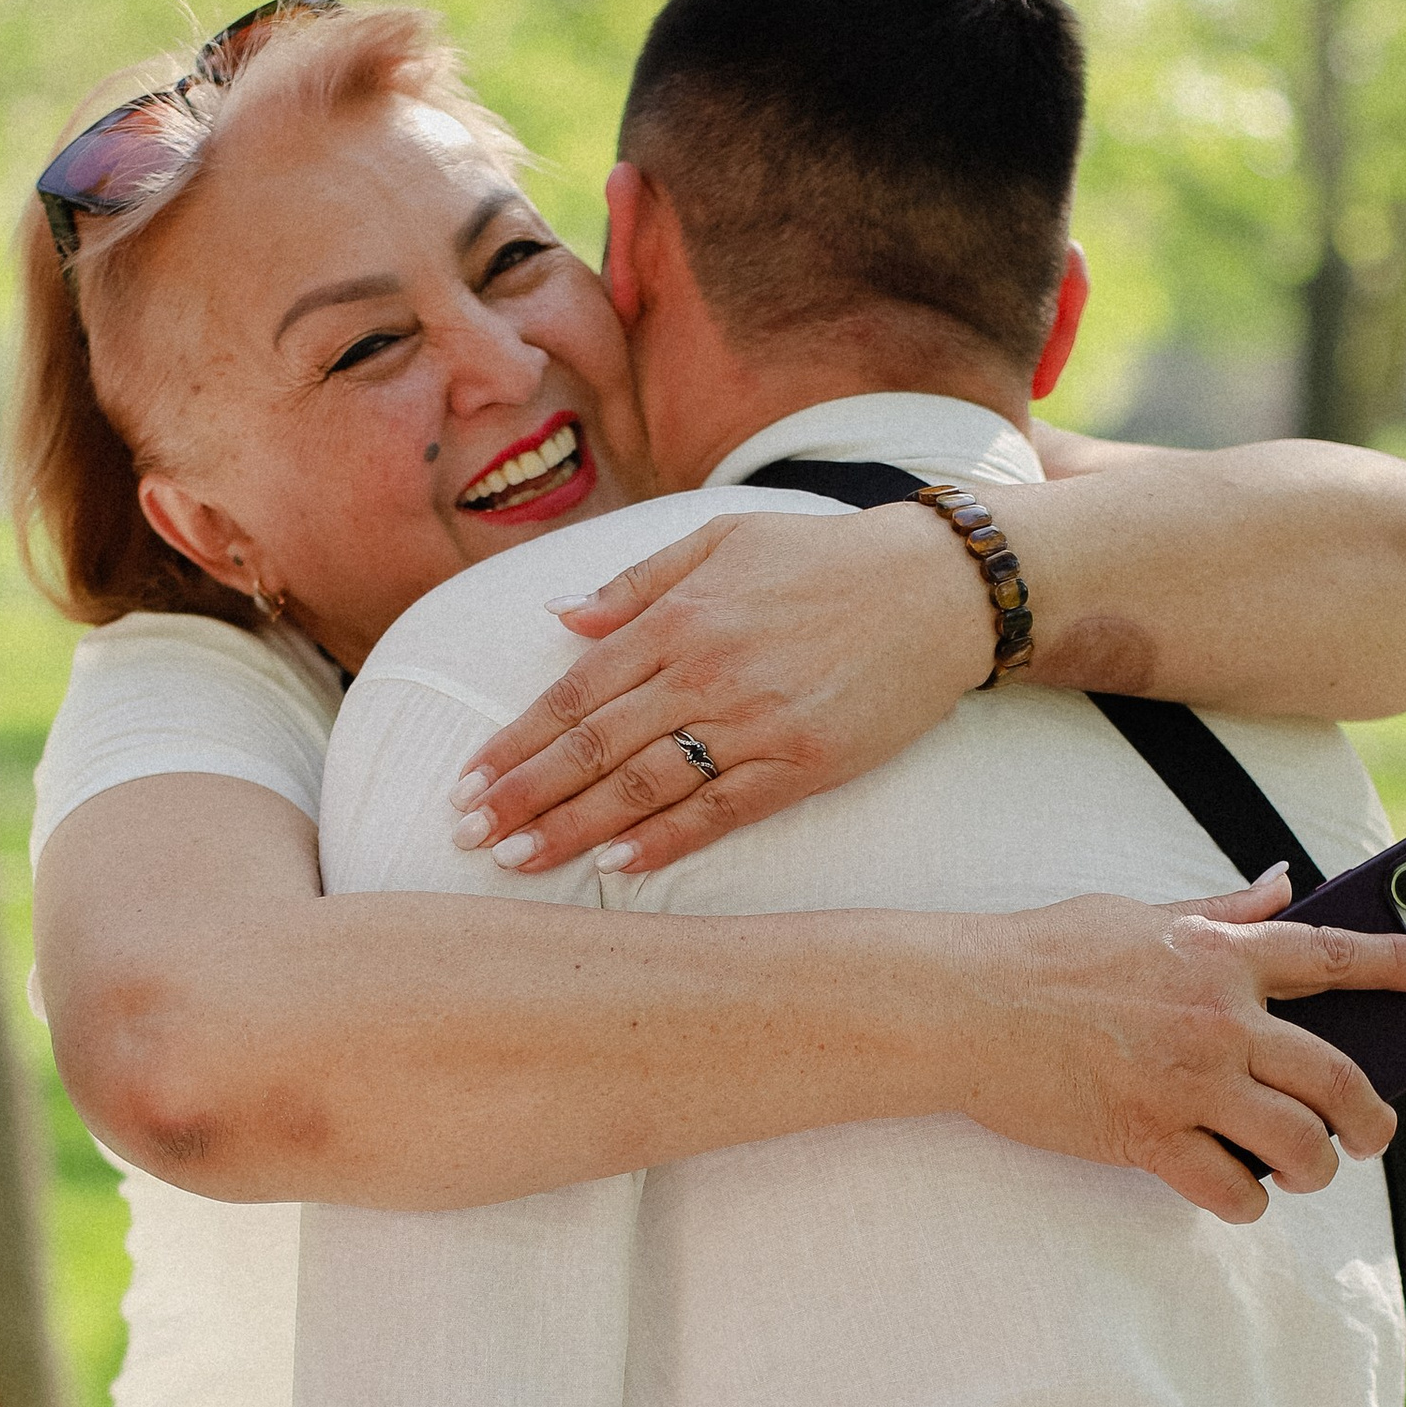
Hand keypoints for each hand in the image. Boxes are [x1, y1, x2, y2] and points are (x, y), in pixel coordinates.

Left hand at [449, 502, 990, 877]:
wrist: (938, 587)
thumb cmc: (823, 561)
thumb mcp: (722, 540)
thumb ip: (636, 582)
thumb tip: (558, 617)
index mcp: (678, 617)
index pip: (575, 691)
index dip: (515, 741)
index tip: (467, 781)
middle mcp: (706, 670)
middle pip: (594, 744)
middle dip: (524, 794)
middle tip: (467, 836)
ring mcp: (755, 719)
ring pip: (645, 784)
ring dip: (575, 827)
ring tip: (518, 860)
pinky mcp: (803, 760)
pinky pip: (721, 808)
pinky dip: (665, 838)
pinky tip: (617, 866)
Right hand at [959, 867, 1405, 1219]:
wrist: (962, 1007)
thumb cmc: (1042, 955)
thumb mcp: (1137, 914)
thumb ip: (1219, 909)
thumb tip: (1280, 883)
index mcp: (1219, 955)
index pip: (1335, 955)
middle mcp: (1219, 1019)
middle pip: (1337, 1076)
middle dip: (1371, 1118)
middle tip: (1371, 1134)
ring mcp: (1187, 1083)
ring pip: (1297, 1142)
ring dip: (1313, 1165)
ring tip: (1301, 1167)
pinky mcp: (1148, 1138)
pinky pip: (1230, 1188)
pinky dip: (1246, 1198)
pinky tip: (1235, 1189)